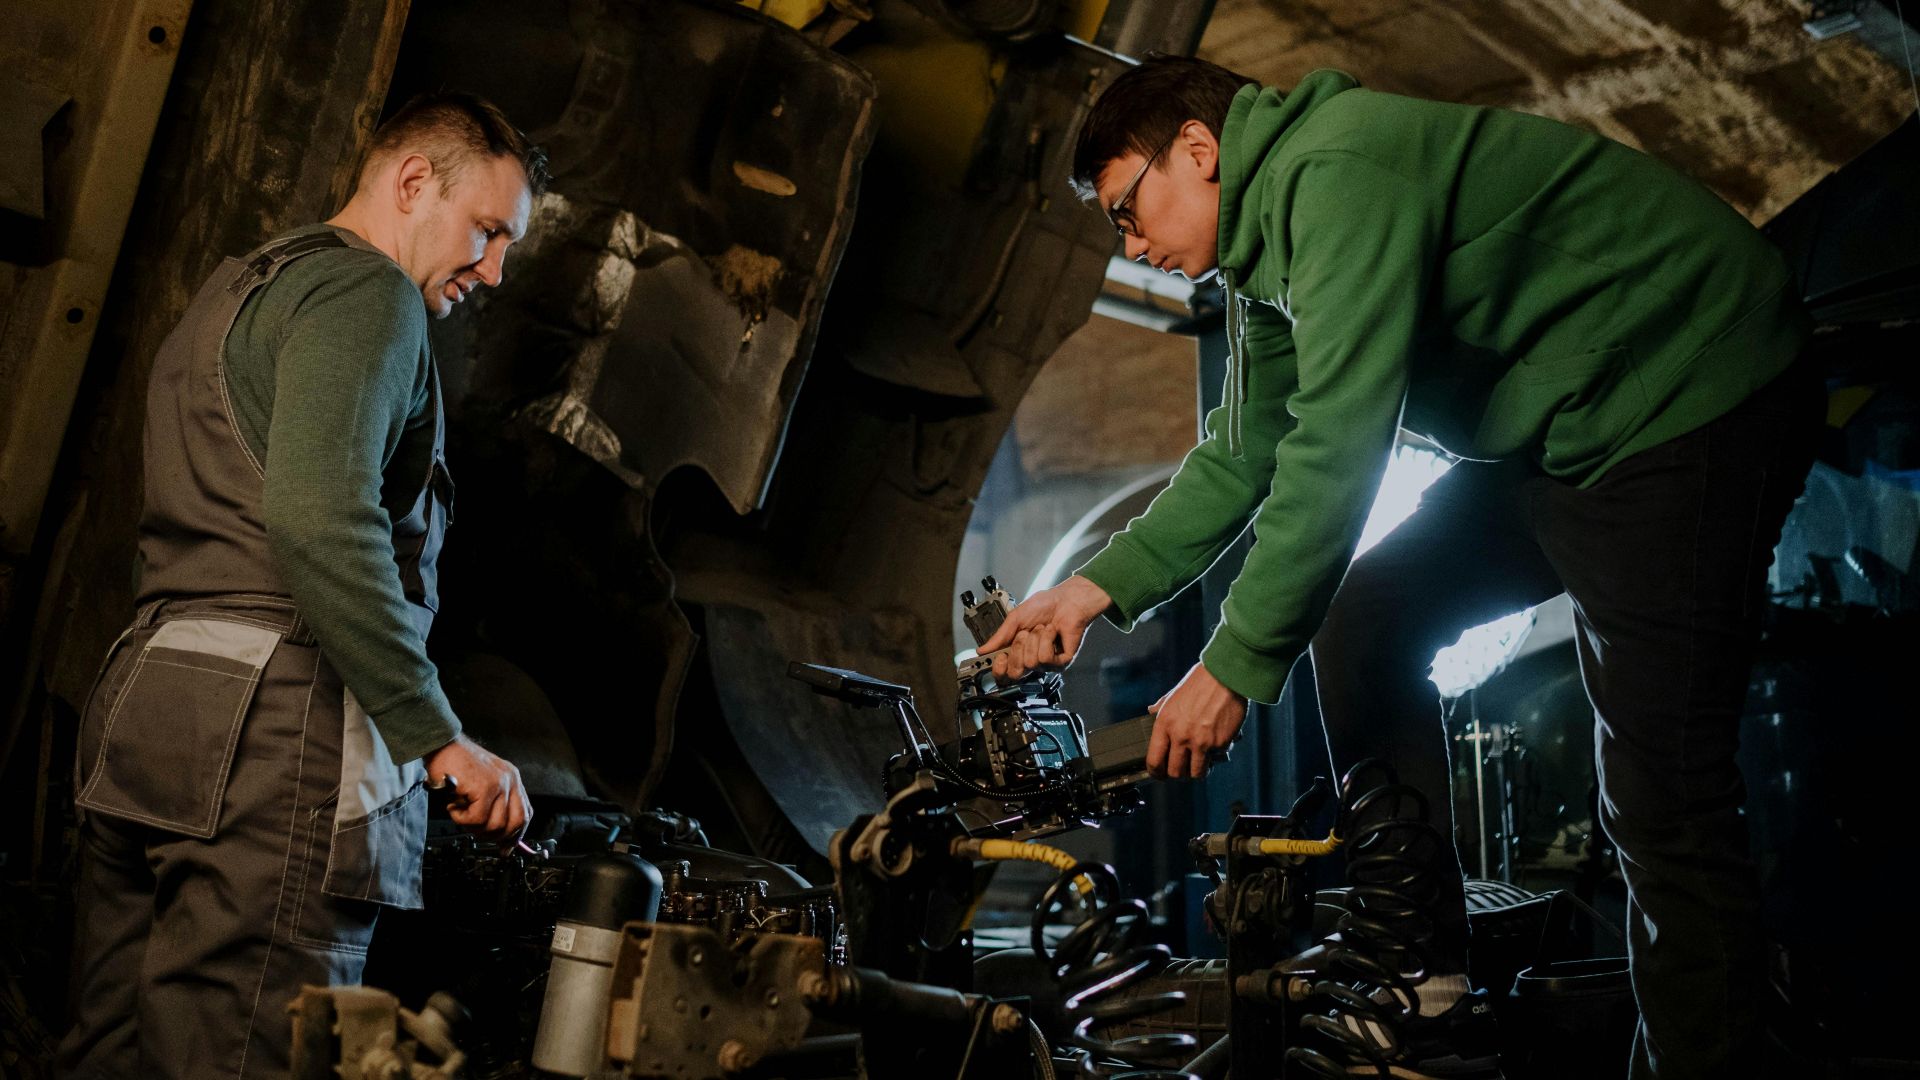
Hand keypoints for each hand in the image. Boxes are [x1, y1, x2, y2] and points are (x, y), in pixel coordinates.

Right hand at [423, 734, 530, 849]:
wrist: (440, 744)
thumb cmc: (455, 763)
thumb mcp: (481, 782)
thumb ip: (492, 803)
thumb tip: (496, 833)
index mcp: (512, 779)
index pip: (524, 814)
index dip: (516, 835)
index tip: (505, 848)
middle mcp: (510, 780)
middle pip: (515, 824)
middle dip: (494, 836)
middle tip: (474, 830)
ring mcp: (500, 784)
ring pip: (495, 825)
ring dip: (473, 826)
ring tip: (460, 813)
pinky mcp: (485, 788)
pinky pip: (477, 819)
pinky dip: (461, 819)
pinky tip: (454, 807)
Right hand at [978, 575, 1112, 680]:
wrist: (1067, 600)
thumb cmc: (1045, 606)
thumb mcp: (1014, 620)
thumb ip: (999, 637)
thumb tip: (982, 650)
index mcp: (1017, 651)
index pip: (1003, 674)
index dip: (999, 668)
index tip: (1000, 655)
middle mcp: (1030, 660)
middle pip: (1015, 673)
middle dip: (1017, 649)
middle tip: (1024, 634)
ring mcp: (1046, 664)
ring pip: (1031, 663)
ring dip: (1034, 640)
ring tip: (1042, 629)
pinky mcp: (1061, 662)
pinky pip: (1045, 658)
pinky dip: (1046, 640)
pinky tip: (1052, 632)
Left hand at [1146, 663, 1247, 779]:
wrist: (1226, 677)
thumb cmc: (1200, 683)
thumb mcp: (1173, 695)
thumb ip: (1161, 707)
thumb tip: (1150, 711)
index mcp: (1164, 724)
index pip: (1154, 760)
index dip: (1156, 773)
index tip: (1160, 775)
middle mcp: (1180, 736)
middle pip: (1175, 772)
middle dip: (1179, 774)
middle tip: (1184, 768)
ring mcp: (1200, 742)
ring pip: (1195, 773)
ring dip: (1198, 770)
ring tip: (1201, 761)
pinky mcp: (1219, 744)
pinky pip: (1216, 759)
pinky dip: (1216, 755)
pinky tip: (1217, 742)